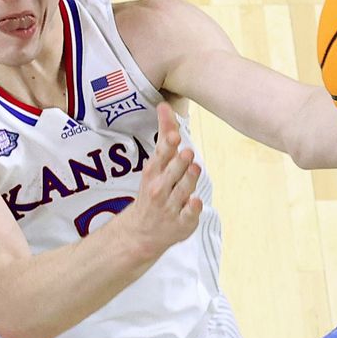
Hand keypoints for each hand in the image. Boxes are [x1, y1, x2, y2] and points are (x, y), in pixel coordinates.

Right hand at [121, 103, 201, 257]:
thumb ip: (164, 136)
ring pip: (182, 191)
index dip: (168, 145)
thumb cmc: (154, 190)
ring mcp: (170, 207)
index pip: (161, 155)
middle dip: (180, 163)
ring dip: (189, 180)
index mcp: (154, 172)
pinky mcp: (181, 223)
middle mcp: (160, 189)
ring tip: (194, 169)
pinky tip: (195, 201)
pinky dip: (192, 208)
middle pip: (173, 172)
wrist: (141, 231)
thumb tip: (164, 106)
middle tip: (187, 153)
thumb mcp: (155, 164)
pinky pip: (189, 214)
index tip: (174, 136)